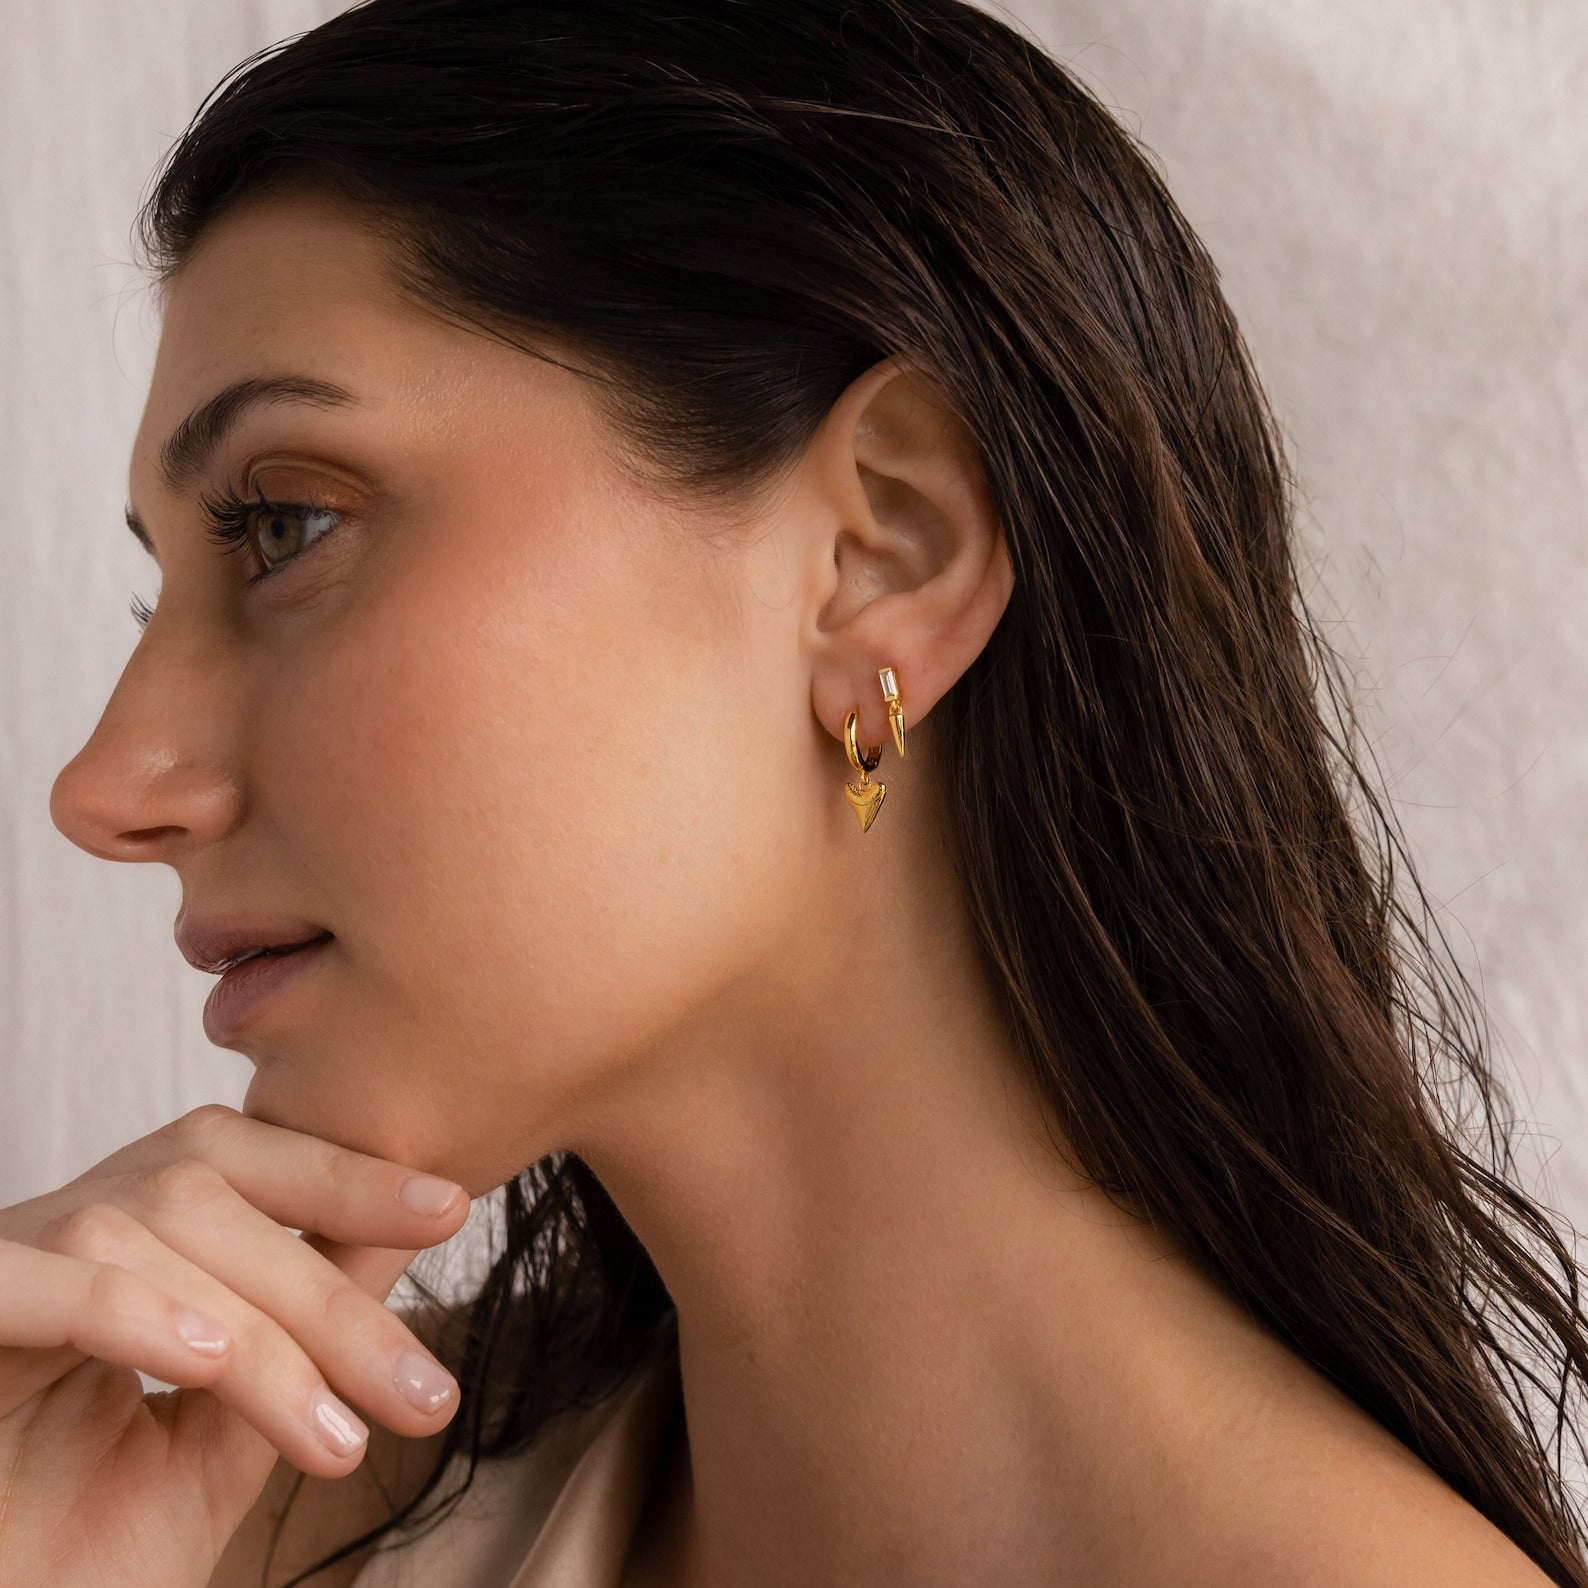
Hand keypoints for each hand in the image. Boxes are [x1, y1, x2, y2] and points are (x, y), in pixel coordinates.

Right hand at [0, 1104, 471, 1587]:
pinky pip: (37, 1281)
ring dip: (260, 1339)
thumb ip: (299, 1340)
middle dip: (330, 1294)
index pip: (233, 1157)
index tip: (450, 1209)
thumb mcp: (219, 1439)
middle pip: (205, 1191)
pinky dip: (130, 1310)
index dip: (340, 1171)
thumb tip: (407, 1236)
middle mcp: (52, 1233)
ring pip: (139, 1234)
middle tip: (424, 1395)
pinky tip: (206, 1362)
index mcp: (120, 1242)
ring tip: (332, 1439)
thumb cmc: (70, 1556)